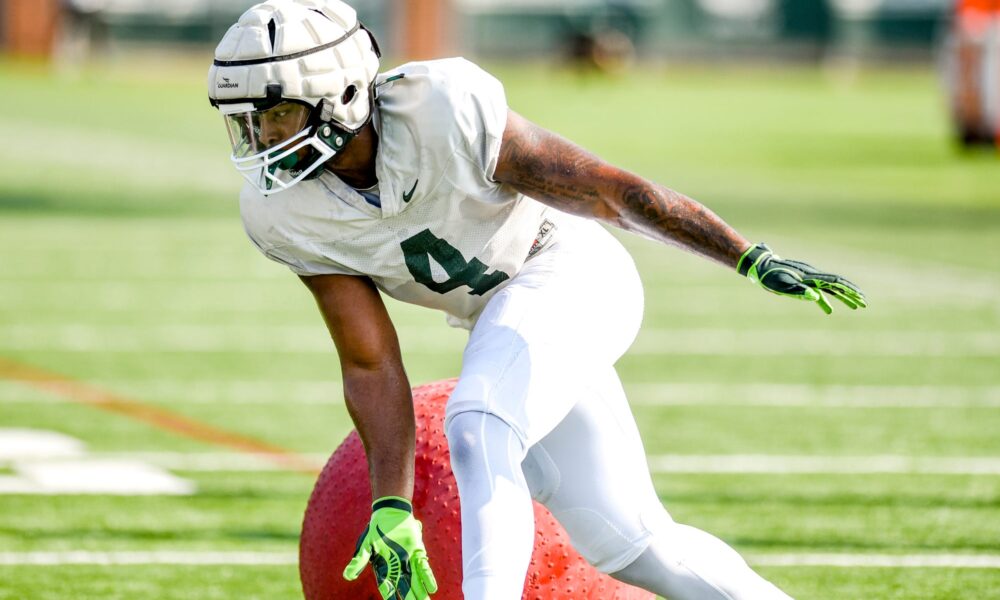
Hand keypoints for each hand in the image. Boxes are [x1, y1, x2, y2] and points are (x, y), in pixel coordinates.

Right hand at [343, 497, 437, 598]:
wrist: (391, 512)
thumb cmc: (377, 529)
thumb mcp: (366, 545)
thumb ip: (359, 561)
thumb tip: (347, 576)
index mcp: (384, 568)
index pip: (387, 587)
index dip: (390, 597)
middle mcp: (397, 568)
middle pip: (403, 588)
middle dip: (409, 598)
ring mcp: (408, 561)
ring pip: (415, 581)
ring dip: (420, 593)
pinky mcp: (418, 553)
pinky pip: (423, 568)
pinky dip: (427, 578)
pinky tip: (432, 588)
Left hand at [737, 243, 866, 313]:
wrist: (760, 266)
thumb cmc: (770, 277)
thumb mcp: (783, 286)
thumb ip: (799, 291)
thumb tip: (815, 298)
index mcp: (811, 277)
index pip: (836, 283)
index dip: (849, 290)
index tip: (861, 298)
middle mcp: (813, 276)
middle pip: (837, 285)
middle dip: (852, 295)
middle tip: (864, 304)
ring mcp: (808, 279)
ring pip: (830, 289)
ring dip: (843, 298)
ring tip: (855, 307)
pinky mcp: (802, 282)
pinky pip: (818, 292)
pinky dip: (825, 301)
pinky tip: (829, 310)